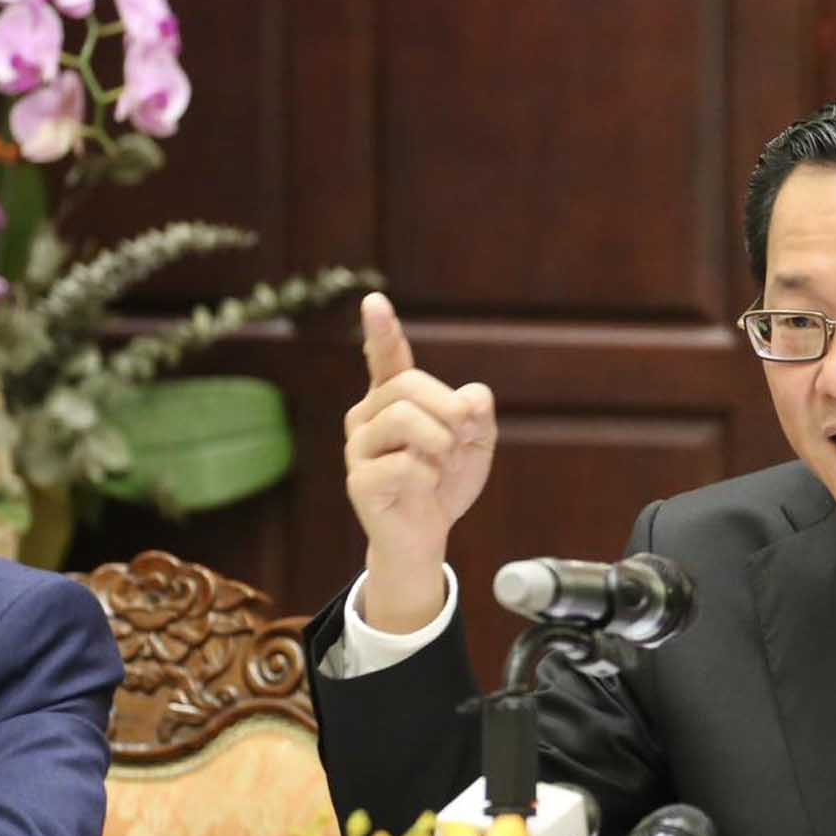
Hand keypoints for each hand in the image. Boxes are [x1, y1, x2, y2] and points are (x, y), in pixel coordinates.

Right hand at [343, 292, 496, 632]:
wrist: (427, 534)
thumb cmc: (446, 481)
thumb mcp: (476, 443)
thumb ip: (478, 414)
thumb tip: (470, 400)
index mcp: (394, 398)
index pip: (386, 357)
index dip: (381, 330)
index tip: (375, 301)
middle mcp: (368, 415)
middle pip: (408, 386)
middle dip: (447, 410)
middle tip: (461, 439)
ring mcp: (358, 447)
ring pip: (403, 419)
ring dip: (439, 444)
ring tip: (440, 465)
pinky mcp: (359, 480)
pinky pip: (404, 465)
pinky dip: (429, 478)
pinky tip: (423, 488)